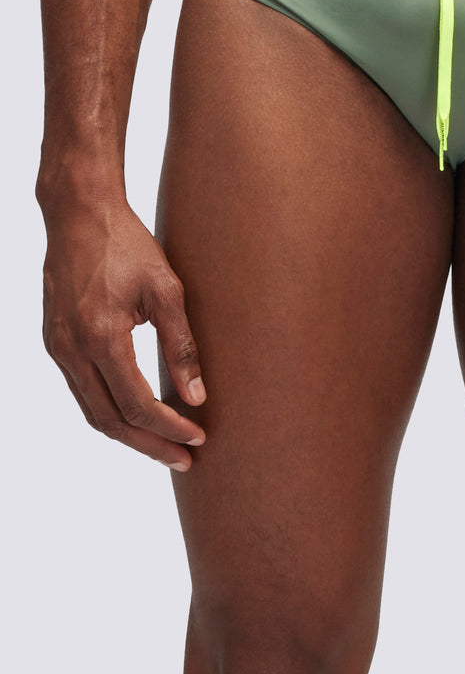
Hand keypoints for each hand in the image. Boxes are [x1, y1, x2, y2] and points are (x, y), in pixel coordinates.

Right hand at [40, 200, 206, 469]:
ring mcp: (58, 348)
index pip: (137, 405)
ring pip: (92, 411)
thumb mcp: (167, 289)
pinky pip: (82, 391)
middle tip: (184, 459)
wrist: (79, 214)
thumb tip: (198, 397)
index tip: (199, 437)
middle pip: (110, 421)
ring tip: (164, 446)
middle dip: (149, 445)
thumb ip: (182, 345)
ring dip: (128, 434)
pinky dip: (109, 410)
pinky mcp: (56, 342)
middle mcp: (72, 350)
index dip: (169, 427)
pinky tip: (135, 414)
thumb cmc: (128, 244)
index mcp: (101, 338)